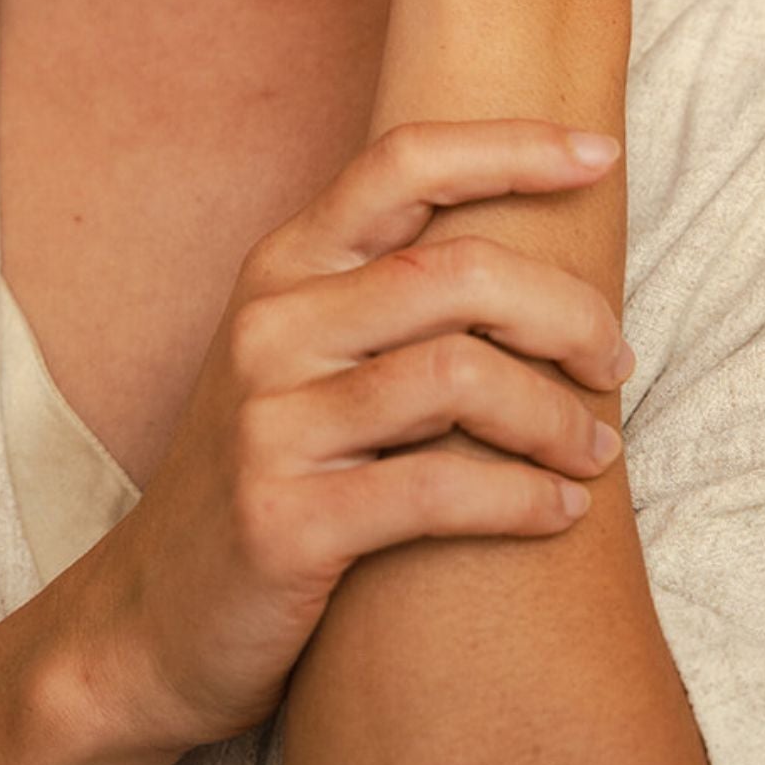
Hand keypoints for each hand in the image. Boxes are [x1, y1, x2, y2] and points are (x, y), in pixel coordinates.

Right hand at [64, 120, 628, 755]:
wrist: (151, 618)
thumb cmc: (267, 471)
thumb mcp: (303, 355)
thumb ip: (388, 293)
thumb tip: (538, 246)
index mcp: (284, 264)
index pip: (403, 161)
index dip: (511, 145)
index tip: (599, 152)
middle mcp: (271, 323)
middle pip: (456, 272)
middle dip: (565, 310)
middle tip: (614, 361)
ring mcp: (270, 420)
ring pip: (457, 377)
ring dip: (554, 416)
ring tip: (596, 451)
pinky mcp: (283, 519)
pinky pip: (437, 490)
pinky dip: (522, 499)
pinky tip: (561, 513)